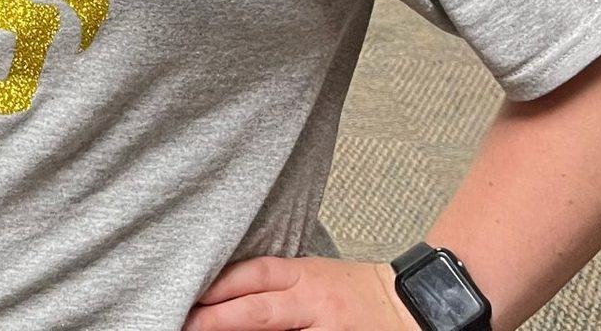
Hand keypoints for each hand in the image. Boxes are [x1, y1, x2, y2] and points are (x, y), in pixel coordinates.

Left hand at [185, 256, 411, 330]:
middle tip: (187, 325)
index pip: (254, 275)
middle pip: (259, 311)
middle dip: (218, 320)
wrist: (413, 306)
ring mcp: (327, 330)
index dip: (220, 285)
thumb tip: (226, 295)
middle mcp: (314, 302)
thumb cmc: (354, 291)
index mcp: (305, 275)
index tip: (189, 294)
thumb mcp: (314, 276)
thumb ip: (276, 285)